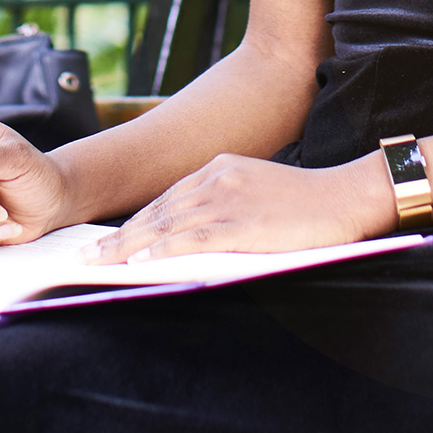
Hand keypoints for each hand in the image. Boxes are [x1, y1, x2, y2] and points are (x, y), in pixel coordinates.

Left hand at [89, 151, 389, 263]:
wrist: (346, 196)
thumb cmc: (308, 202)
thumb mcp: (256, 190)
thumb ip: (224, 204)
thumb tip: (191, 235)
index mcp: (220, 168)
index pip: (166, 199)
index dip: (135, 222)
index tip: (110, 240)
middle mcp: (216, 178)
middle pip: (157, 212)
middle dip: (120, 236)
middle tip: (87, 255)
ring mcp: (227, 200)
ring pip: (165, 226)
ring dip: (128, 247)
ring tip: (99, 264)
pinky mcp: (240, 224)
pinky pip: (190, 239)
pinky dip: (160, 252)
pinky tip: (139, 263)